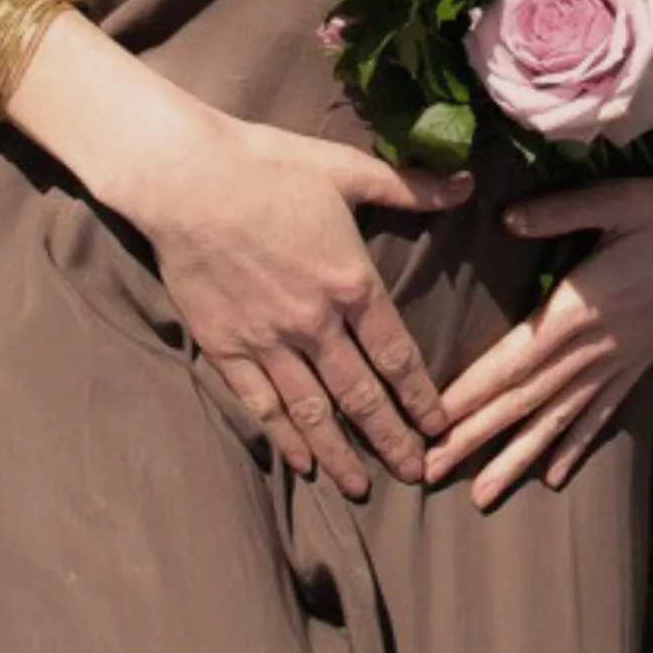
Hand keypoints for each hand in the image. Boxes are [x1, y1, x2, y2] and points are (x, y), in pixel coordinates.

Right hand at [119, 106, 473, 499]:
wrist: (186, 178)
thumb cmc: (270, 166)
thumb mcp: (348, 170)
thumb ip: (409, 187)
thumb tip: (466, 183)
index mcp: (352, 284)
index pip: (398, 357)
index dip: (422, 398)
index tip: (440, 428)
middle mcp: (315, 324)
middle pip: (362, 397)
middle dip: (393, 440)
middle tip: (415, 475)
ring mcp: (268, 340)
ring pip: (312, 412)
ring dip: (340, 454)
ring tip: (362, 486)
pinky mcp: (225, 345)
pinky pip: (260, 403)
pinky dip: (283, 436)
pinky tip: (298, 462)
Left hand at [423, 156, 652, 507]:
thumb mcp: (619, 199)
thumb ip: (558, 211)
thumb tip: (505, 218)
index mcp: (580, 308)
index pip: (514, 362)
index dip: (471, 394)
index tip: (431, 425)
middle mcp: (596, 347)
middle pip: (525, 400)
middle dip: (474, 437)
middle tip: (428, 471)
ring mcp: (620, 360)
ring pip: (559, 419)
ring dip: (517, 457)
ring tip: (481, 495)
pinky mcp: (638, 361)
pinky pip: (600, 414)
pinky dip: (573, 445)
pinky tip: (553, 477)